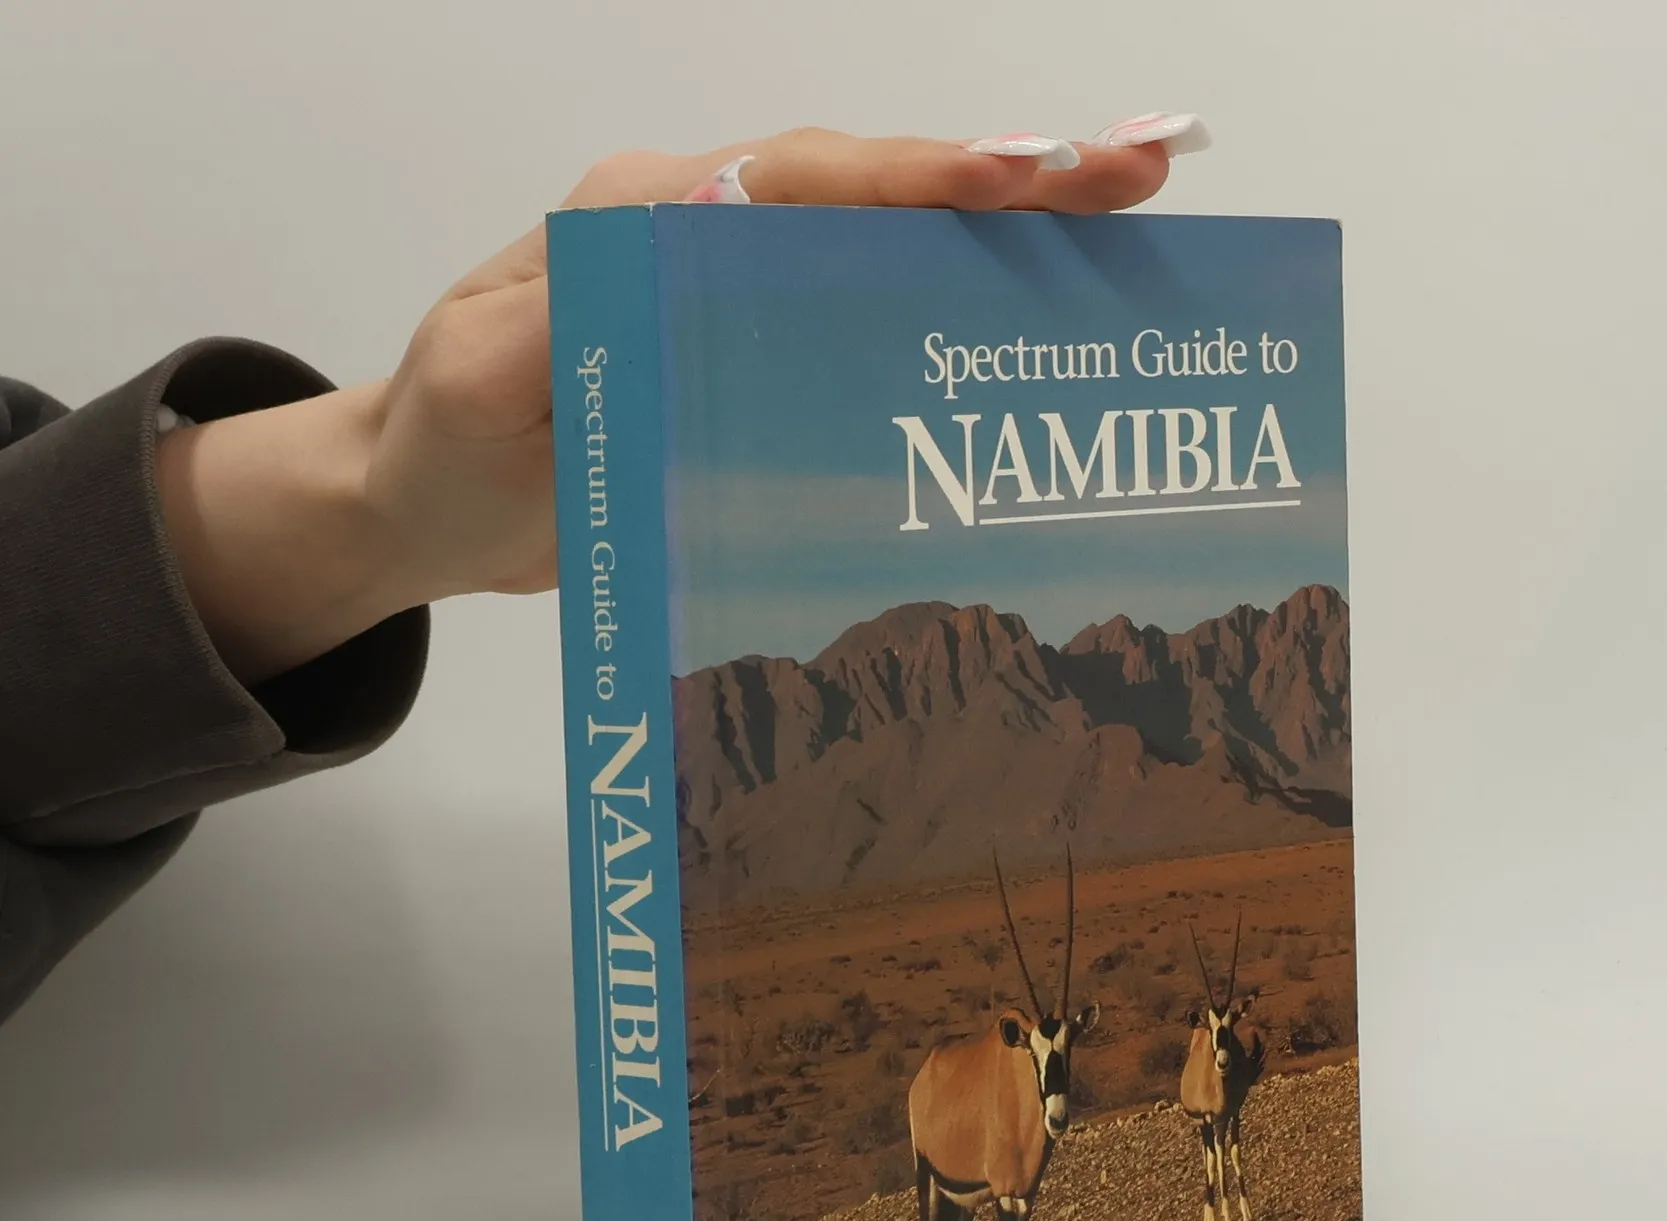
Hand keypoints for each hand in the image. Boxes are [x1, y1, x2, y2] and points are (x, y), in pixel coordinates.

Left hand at [158, 121, 1201, 685]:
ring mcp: (738, 294)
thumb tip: (695, 247)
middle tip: (1142, 170)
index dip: (921, 177)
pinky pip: (870, 319)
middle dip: (1010, 177)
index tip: (1029, 172)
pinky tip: (1040, 333)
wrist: (423, 502)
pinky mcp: (755, 356)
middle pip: (876, 191)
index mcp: (647, 218)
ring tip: (1130, 228)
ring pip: (891, 248)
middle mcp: (708, 235)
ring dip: (1009, 237)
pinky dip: (959, 312)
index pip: (804, 179)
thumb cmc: (444, 444)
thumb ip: (571, 319)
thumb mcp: (484, 382)